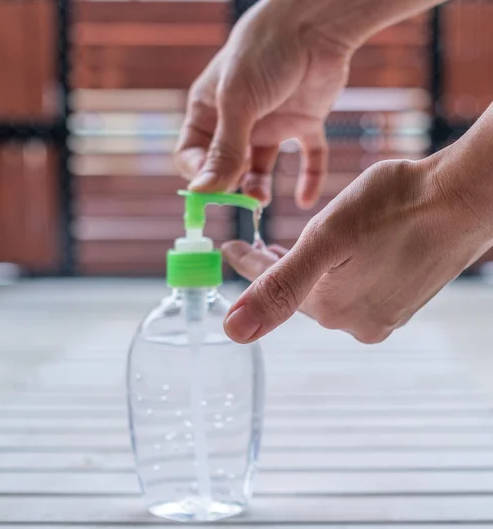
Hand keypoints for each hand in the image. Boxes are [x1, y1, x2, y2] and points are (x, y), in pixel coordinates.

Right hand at [174, 0, 351, 207]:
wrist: (315, 23)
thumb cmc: (264, 53)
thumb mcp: (237, 103)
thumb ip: (223, 149)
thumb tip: (201, 190)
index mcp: (209, 111)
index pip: (191, 155)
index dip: (199, 174)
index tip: (212, 188)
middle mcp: (237, 121)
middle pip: (225, 167)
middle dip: (230, 185)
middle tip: (242, 196)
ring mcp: (269, 123)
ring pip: (260, 168)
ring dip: (260, 187)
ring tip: (263, 200)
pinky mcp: (302, 122)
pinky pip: (305, 157)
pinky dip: (308, 178)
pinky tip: (307, 199)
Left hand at [221, 149, 492, 343]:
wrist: (466, 196)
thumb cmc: (398, 206)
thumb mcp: (327, 239)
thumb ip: (280, 285)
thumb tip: (234, 331)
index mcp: (332, 308)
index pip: (272, 287)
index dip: (247, 262)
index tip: (229, 246)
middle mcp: (357, 322)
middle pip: (300, 292)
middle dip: (276, 268)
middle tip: (256, 246)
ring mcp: (384, 314)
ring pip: (328, 290)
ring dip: (308, 270)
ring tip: (291, 248)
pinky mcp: (404, 301)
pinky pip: (355, 289)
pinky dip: (338, 272)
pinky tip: (338, 257)